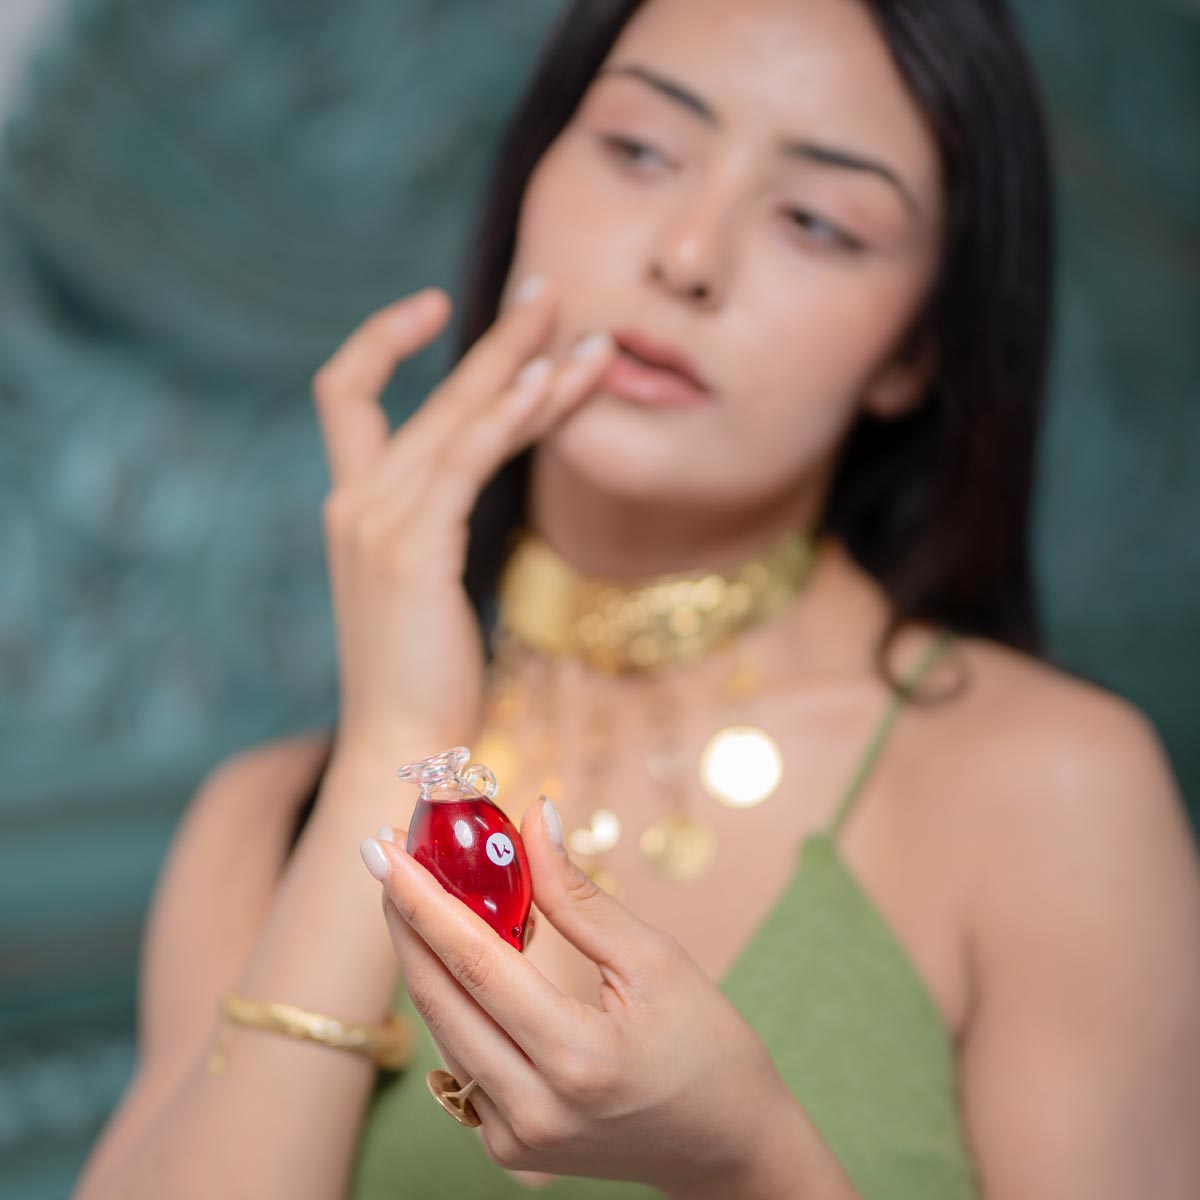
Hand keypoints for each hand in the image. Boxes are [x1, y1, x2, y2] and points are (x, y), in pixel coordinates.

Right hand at [311, 276, 616, 763]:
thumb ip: (437, 525)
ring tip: (588, 334)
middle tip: (551, 290)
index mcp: (354, 508)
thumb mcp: (425, 584)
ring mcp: (376, 522)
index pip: (344, 396)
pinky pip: (469, 460)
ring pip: (458, 416)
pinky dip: (511, 417)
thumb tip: (480, 486)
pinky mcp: (412, 547)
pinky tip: (554, 386)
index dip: (381, 341)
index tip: (438, 305)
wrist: (401, 750)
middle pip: (428, 394)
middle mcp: (355, 502)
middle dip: (497, 339)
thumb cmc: (423, 676)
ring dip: (524, 365)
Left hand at [359, 799, 805, 1195]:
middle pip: (441, 998)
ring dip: (425, 957)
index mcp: (579, 1059)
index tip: (383, 851)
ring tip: (418, 893)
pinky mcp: (509, 1147)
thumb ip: (580, 896)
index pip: (476, 964)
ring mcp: (515, 1138)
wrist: (727, 1145)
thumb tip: (535, 820)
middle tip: (386, 859)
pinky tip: (457, 956)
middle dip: (406, 921)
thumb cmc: (707, 1047)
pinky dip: (455, 1002)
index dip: (424, 901)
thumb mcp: (655, 959)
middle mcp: (534, 1109)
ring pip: (444, 1029)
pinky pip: (462, 1060)